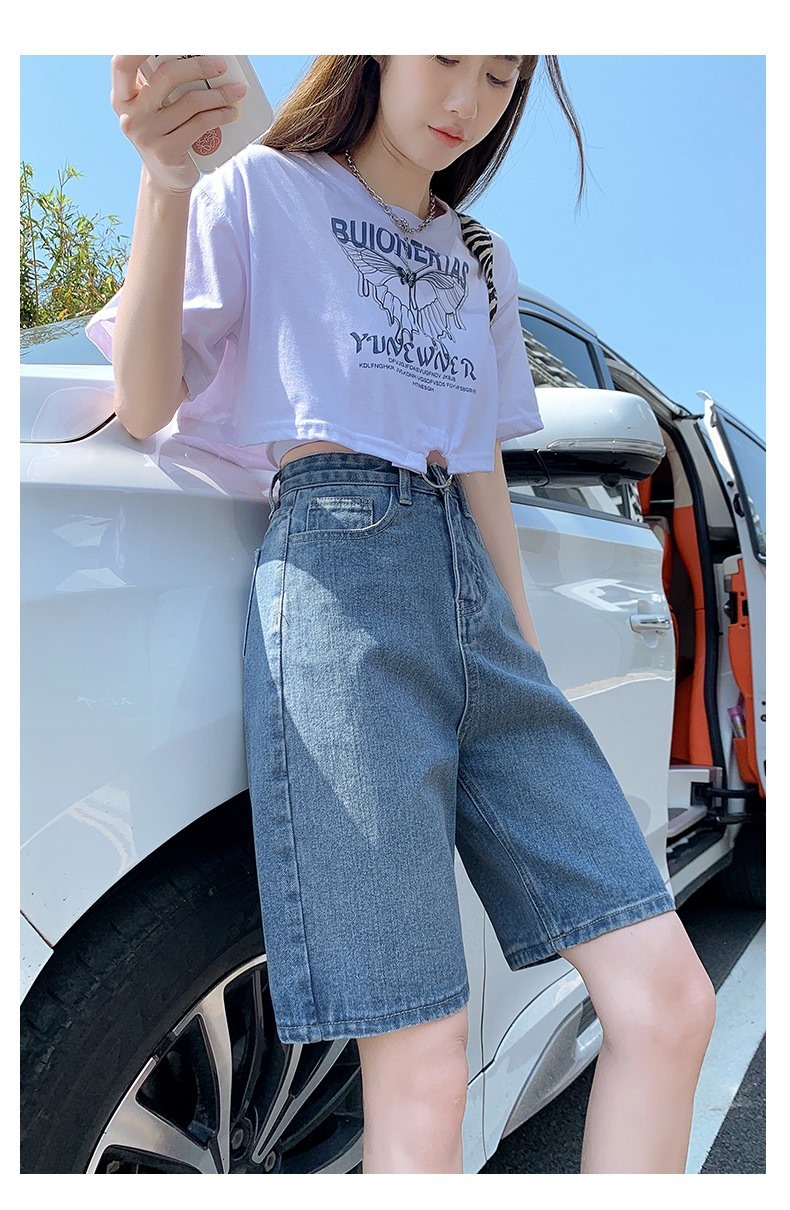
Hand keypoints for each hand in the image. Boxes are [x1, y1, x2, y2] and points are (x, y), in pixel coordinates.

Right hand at [110, 55, 247, 195]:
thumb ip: (162, 84)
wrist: (166, 178)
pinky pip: (200, 125)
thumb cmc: (166, 132)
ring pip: (191, 102)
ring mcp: (146, 134)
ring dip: (219, 95)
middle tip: (221, 65)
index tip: (171, 38)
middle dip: (199, 66)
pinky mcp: (166, 152)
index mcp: (123, 95)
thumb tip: (200, 55)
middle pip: (167, 75)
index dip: (139, 46)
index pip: (123, 62)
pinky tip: (231, 113)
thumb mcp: (156, 107)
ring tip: (237, 92)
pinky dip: (220, 115)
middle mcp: (129, 114)